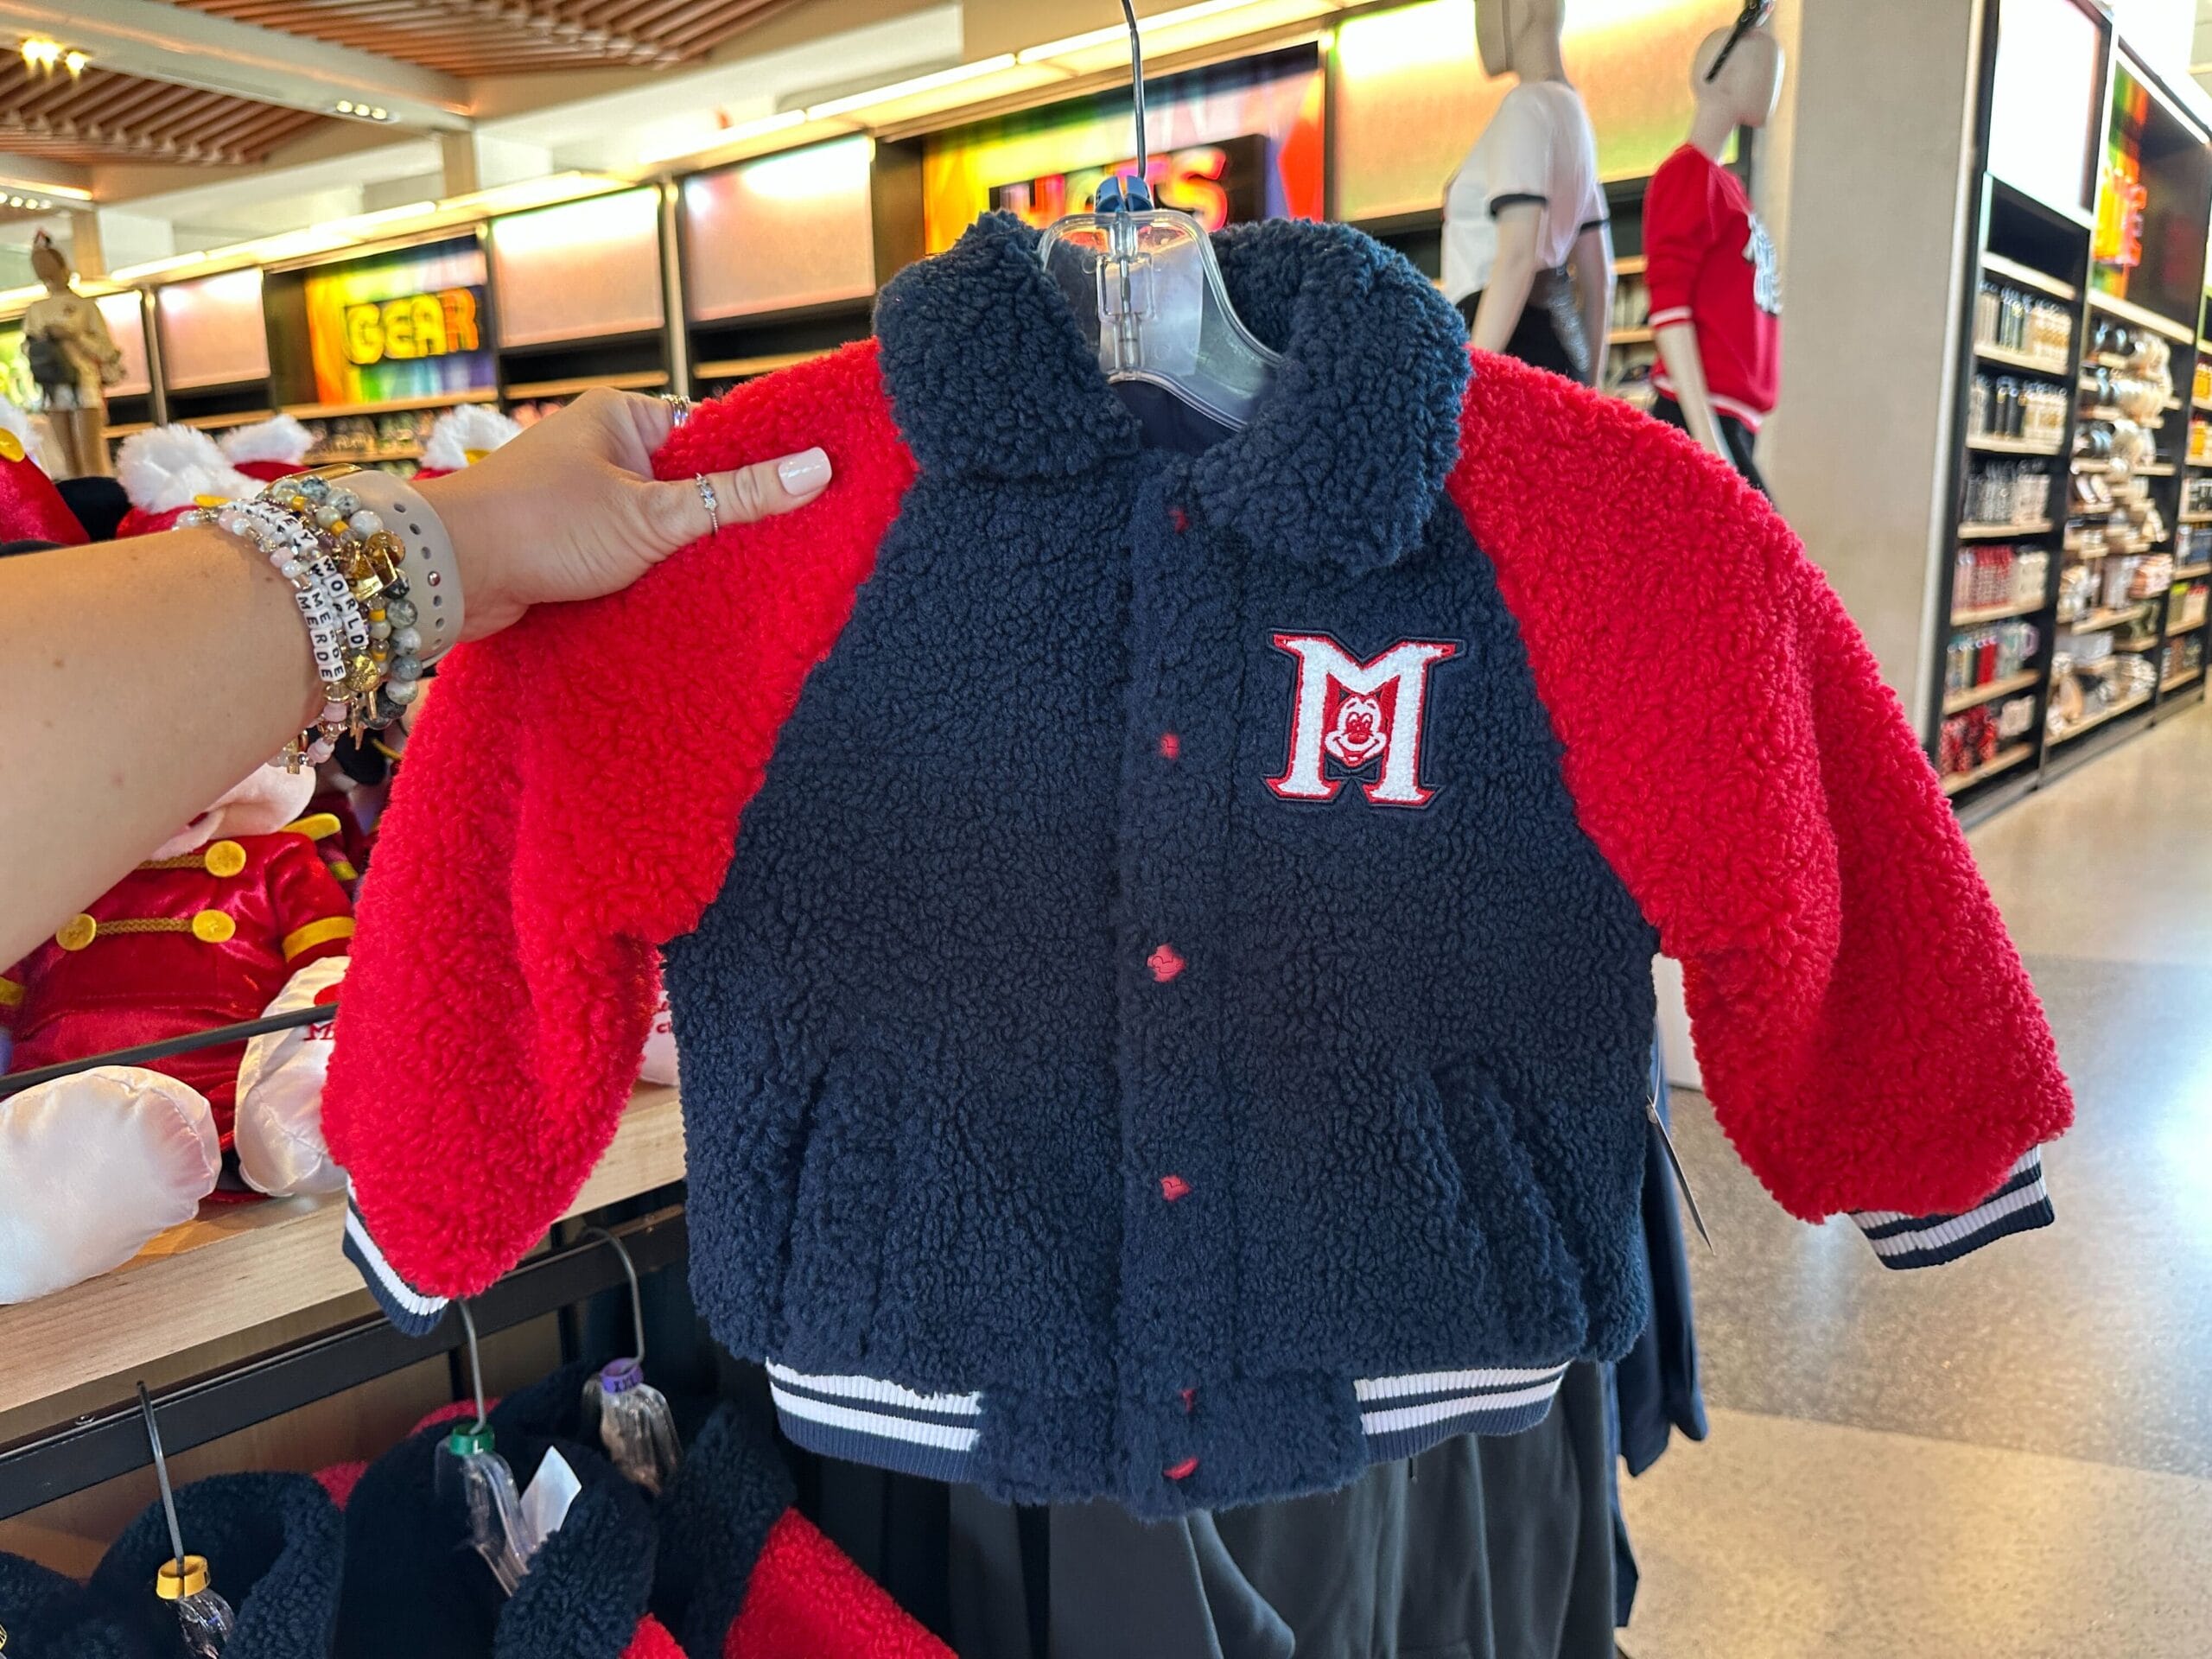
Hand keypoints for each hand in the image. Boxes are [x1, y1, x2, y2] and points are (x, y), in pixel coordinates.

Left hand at [416, 388, 831, 641]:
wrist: (448, 574)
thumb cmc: (539, 525)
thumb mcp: (654, 514)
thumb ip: (737, 497)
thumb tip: (817, 469)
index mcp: (622, 417)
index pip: (712, 432)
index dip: (755, 464)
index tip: (803, 490)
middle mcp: (602, 449)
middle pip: (690, 480)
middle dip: (721, 516)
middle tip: (774, 546)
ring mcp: (585, 496)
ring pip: (661, 523)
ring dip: (684, 552)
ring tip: (730, 575)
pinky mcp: (571, 542)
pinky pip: (631, 553)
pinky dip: (653, 573)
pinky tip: (680, 595)